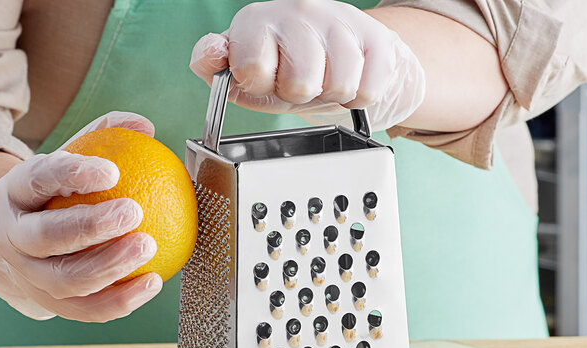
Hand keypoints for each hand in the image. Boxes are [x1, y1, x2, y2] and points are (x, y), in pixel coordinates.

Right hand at [0, 111, 162, 321]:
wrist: (27, 248)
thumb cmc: (57, 199)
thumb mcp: (72, 164)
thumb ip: (105, 140)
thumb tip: (145, 126)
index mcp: (17, 194)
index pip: (38, 180)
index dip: (72, 174)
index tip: (113, 170)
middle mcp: (14, 237)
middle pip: (46, 236)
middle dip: (90, 226)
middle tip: (135, 213)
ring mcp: (31, 276)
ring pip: (66, 279)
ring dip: (110, 267)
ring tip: (149, 247)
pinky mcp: (53, 305)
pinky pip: (87, 309)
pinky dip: (121, 300)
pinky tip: (154, 282)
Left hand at [190, 0, 424, 130]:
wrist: (344, 56)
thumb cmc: (288, 67)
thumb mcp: (245, 72)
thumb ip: (215, 66)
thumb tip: (209, 55)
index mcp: (259, 20)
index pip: (253, 67)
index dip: (261, 85)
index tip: (266, 78)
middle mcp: (299, 11)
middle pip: (300, 83)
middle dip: (300, 94)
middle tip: (299, 83)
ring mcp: (341, 22)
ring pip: (339, 86)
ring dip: (331, 95)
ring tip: (324, 80)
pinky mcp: (377, 39)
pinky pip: (368, 90)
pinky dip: (359, 96)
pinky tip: (351, 79)